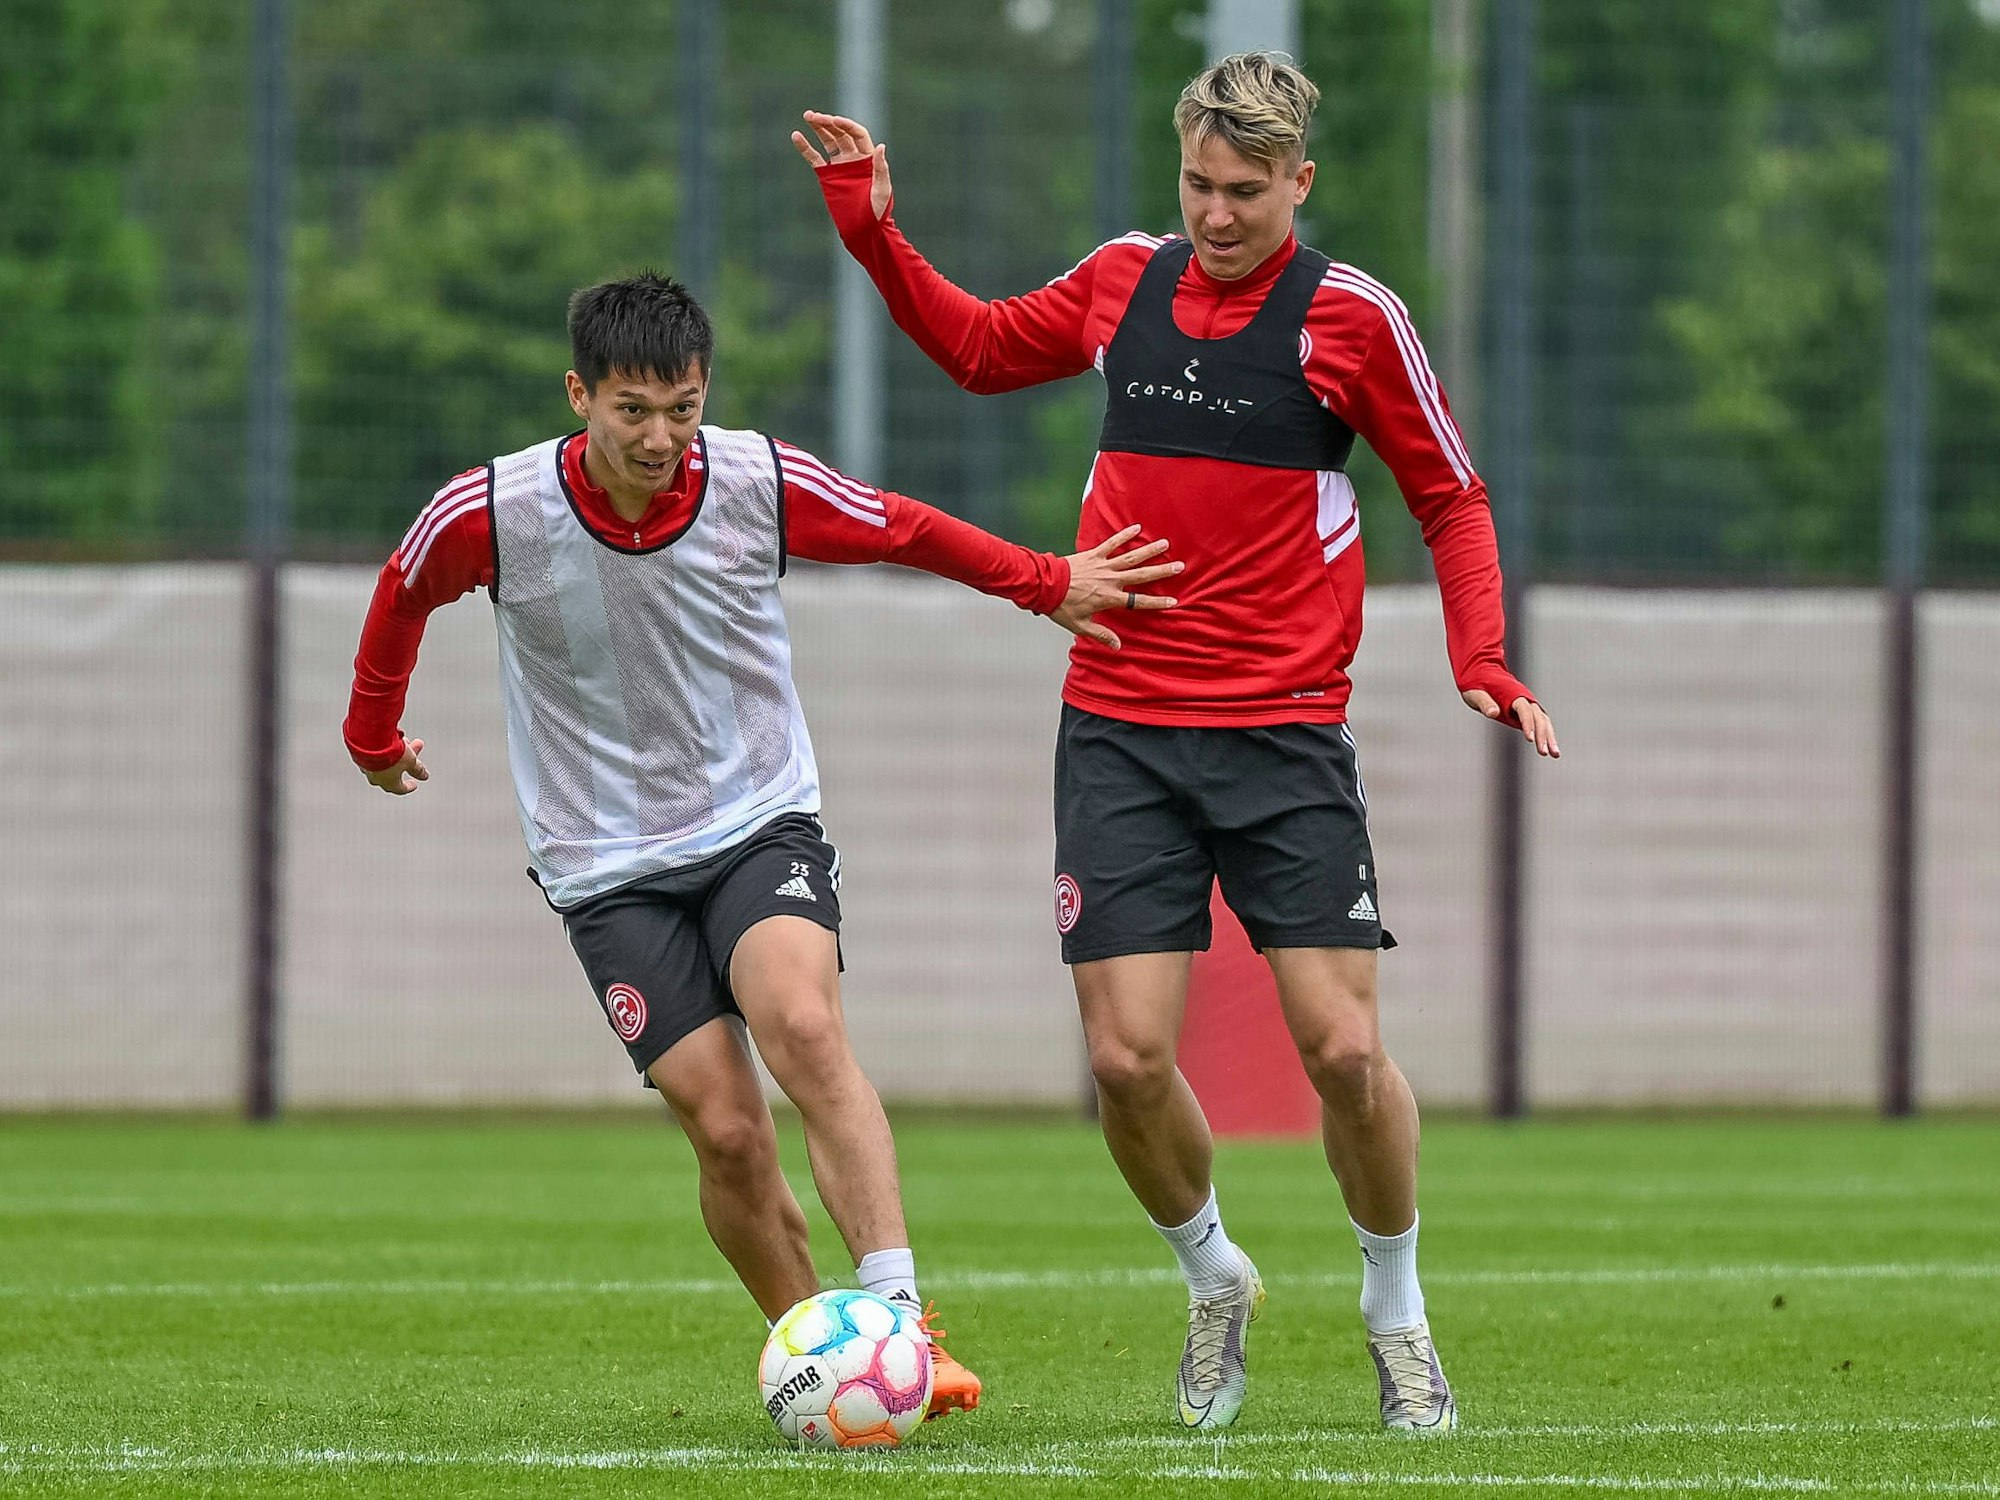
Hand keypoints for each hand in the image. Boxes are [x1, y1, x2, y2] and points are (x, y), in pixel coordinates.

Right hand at [363, 737, 429, 794]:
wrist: (368, 740)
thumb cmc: (389, 753)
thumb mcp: (410, 761)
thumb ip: (417, 769)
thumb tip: (424, 776)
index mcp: (388, 783)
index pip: (400, 789)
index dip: (408, 786)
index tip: (414, 783)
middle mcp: (376, 777)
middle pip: (395, 770)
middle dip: (407, 759)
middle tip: (416, 747)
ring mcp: (367, 766)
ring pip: (386, 760)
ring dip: (398, 751)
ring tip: (405, 739)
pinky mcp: (360, 755)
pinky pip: (376, 753)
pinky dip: (386, 747)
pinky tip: (391, 738)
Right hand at [791, 111, 891, 219]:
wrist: (864, 228)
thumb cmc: (878, 211)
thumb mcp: (882, 190)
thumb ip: (880, 168)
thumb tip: (880, 146)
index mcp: (867, 158)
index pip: (857, 134)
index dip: (846, 125)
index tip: (834, 120)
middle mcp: (853, 157)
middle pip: (840, 133)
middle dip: (827, 122)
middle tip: (812, 115)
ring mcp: (840, 165)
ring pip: (828, 141)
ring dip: (818, 128)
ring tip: (807, 116)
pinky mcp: (827, 175)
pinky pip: (815, 158)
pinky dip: (806, 148)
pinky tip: (796, 136)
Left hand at [1052, 524, 1181, 649]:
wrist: (1044, 586)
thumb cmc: (1061, 606)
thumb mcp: (1080, 625)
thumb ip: (1101, 635)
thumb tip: (1118, 647)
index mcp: (1109, 598)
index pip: (1138, 601)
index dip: (1157, 602)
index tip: (1173, 601)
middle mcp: (1110, 580)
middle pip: (1141, 575)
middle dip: (1161, 571)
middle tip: (1179, 566)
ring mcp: (1103, 565)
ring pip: (1131, 557)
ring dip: (1149, 550)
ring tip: (1164, 543)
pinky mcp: (1093, 554)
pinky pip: (1111, 543)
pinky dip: (1123, 535)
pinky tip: (1136, 528)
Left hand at [1462, 692, 1559, 757]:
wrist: (1482, 674)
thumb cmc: (1477, 684)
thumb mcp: (1476, 694)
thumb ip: (1485, 703)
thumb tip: (1493, 713)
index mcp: (1513, 694)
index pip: (1524, 710)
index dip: (1528, 724)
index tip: (1530, 739)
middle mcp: (1525, 698)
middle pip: (1539, 717)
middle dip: (1543, 735)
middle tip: (1544, 753)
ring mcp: (1528, 705)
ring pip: (1543, 721)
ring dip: (1550, 737)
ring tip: (1555, 755)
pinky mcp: (1527, 712)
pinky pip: (1540, 723)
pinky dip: (1546, 735)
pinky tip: (1550, 750)